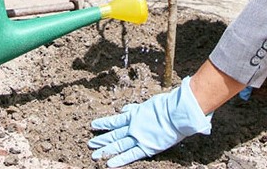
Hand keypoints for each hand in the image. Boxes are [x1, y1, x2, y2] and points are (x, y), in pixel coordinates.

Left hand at [88, 76, 212, 166]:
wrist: (175, 113)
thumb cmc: (167, 106)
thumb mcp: (147, 103)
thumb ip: (134, 108)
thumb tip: (123, 109)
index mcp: (135, 115)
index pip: (116, 121)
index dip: (104, 123)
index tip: (94, 125)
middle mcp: (133, 127)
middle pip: (114, 135)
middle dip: (102, 139)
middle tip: (90, 143)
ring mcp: (138, 138)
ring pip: (118, 145)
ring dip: (106, 150)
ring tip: (94, 154)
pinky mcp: (146, 147)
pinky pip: (130, 155)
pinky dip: (119, 159)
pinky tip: (109, 164)